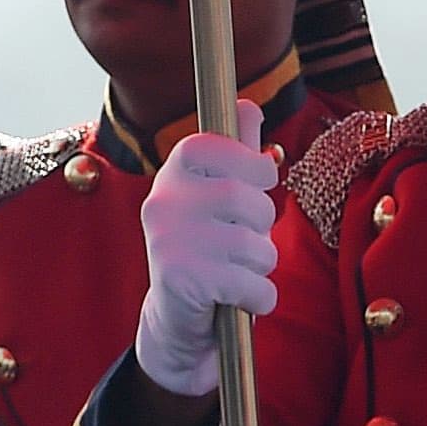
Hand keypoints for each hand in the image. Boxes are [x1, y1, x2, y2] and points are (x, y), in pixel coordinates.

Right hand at [134, 104, 277, 396]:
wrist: (176, 320)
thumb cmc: (206, 249)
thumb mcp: (217, 197)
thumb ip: (235, 152)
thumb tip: (248, 105)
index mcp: (174, 173)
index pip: (219, 145)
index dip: (253, 166)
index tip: (257, 184)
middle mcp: (164, 202)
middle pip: (249, 200)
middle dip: (262, 228)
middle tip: (242, 244)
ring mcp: (170, 241)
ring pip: (255, 246)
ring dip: (261, 267)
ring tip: (238, 272)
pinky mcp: (183, 280)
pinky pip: (253, 284)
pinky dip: (259, 298)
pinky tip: (239, 299)